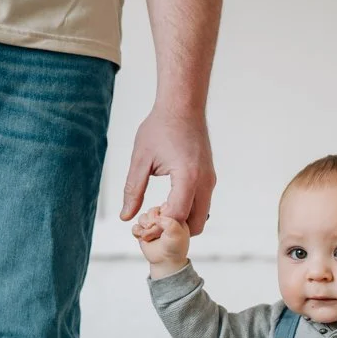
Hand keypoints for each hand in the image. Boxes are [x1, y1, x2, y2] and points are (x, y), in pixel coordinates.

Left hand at [121, 107, 215, 233]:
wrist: (183, 106)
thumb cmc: (160, 127)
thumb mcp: (141, 159)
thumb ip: (132, 190)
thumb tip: (126, 217)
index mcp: (187, 177)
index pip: (176, 217)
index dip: (159, 227)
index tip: (144, 226)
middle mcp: (204, 182)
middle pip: (195, 225)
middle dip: (175, 231)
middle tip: (154, 223)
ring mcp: (210, 181)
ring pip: (201, 217)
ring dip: (181, 222)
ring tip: (159, 211)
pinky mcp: (210, 179)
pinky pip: (201, 204)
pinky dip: (187, 211)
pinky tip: (168, 201)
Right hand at [132, 204, 190, 277]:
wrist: (166, 262)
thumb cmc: (175, 248)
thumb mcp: (177, 234)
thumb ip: (169, 222)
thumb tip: (155, 218)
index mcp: (174, 215)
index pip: (165, 206)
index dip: (161, 214)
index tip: (163, 224)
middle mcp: (163, 218)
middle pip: (152, 211)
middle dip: (152, 222)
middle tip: (156, 233)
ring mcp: (152, 225)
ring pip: (142, 217)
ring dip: (144, 227)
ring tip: (150, 237)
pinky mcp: (143, 231)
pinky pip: (135, 226)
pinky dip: (137, 232)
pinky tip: (143, 237)